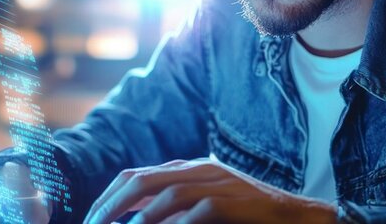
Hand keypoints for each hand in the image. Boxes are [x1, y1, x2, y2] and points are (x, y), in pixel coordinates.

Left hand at [84, 159, 336, 223]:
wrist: (294, 215)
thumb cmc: (246, 215)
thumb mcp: (204, 204)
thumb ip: (173, 206)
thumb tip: (134, 220)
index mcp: (187, 167)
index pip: (135, 174)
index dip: (108, 196)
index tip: (91, 220)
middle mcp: (198, 170)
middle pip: (141, 179)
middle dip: (111, 205)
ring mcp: (216, 183)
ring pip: (165, 193)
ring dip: (137, 217)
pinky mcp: (232, 201)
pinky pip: (197, 211)